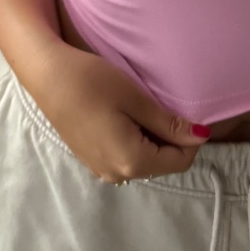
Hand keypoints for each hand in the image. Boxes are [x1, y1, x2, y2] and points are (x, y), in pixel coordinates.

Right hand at [31, 42, 209, 183]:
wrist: (47, 76)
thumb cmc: (93, 82)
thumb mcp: (136, 99)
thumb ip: (169, 124)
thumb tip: (202, 136)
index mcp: (132, 162)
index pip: (179, 162)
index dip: (190, 138)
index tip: (186, 110)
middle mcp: (117, 174)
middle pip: (161, 163)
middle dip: (170, 138)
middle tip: (161, 104)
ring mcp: (101, 170)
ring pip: (144, 160)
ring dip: (152, 138)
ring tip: (142, 107)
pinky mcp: (91, 160)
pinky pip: (126, 156)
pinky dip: (135, 139)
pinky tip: (124, 114)